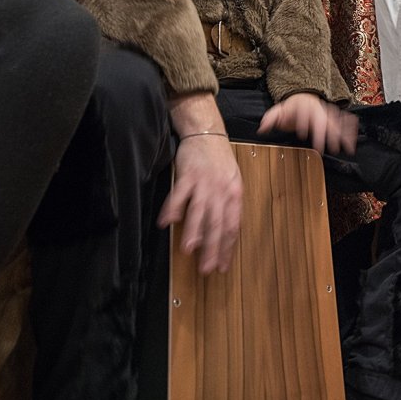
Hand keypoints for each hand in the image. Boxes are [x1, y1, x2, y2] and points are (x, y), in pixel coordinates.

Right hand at [158, 131, 242, 273]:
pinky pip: (179, 193)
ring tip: (188, 250)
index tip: (222, 266)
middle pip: (216, 222)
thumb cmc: (220, 159)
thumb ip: (229, 206)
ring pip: (199, 210)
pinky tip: (166, 222)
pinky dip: (172, 208)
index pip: (232, 226)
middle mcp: (220, 190)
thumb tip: (227, 232)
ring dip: (193, 230)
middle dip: (211, 247)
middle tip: (206, 267)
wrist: (207, 133)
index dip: (226, 248)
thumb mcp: (233, 181)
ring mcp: (204, 182)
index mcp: (234, 194)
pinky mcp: (188, 174)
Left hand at [258, 92, 358, 154]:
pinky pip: (342, 122)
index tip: (302, 134)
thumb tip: (262, 128)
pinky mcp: (331, 116)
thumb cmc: (290, 108)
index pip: (303, 114)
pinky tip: (354, 139)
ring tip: (349, 146)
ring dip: (343, 134)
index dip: (303, 122)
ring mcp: (325, 112)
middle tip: (332, 147)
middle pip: (323, 120)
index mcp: (303, 106)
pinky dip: (349, 130)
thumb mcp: (278, 110)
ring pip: (336, 122)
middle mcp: (317, 109)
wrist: (302, 97)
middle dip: (328, 133)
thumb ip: (271, 118)